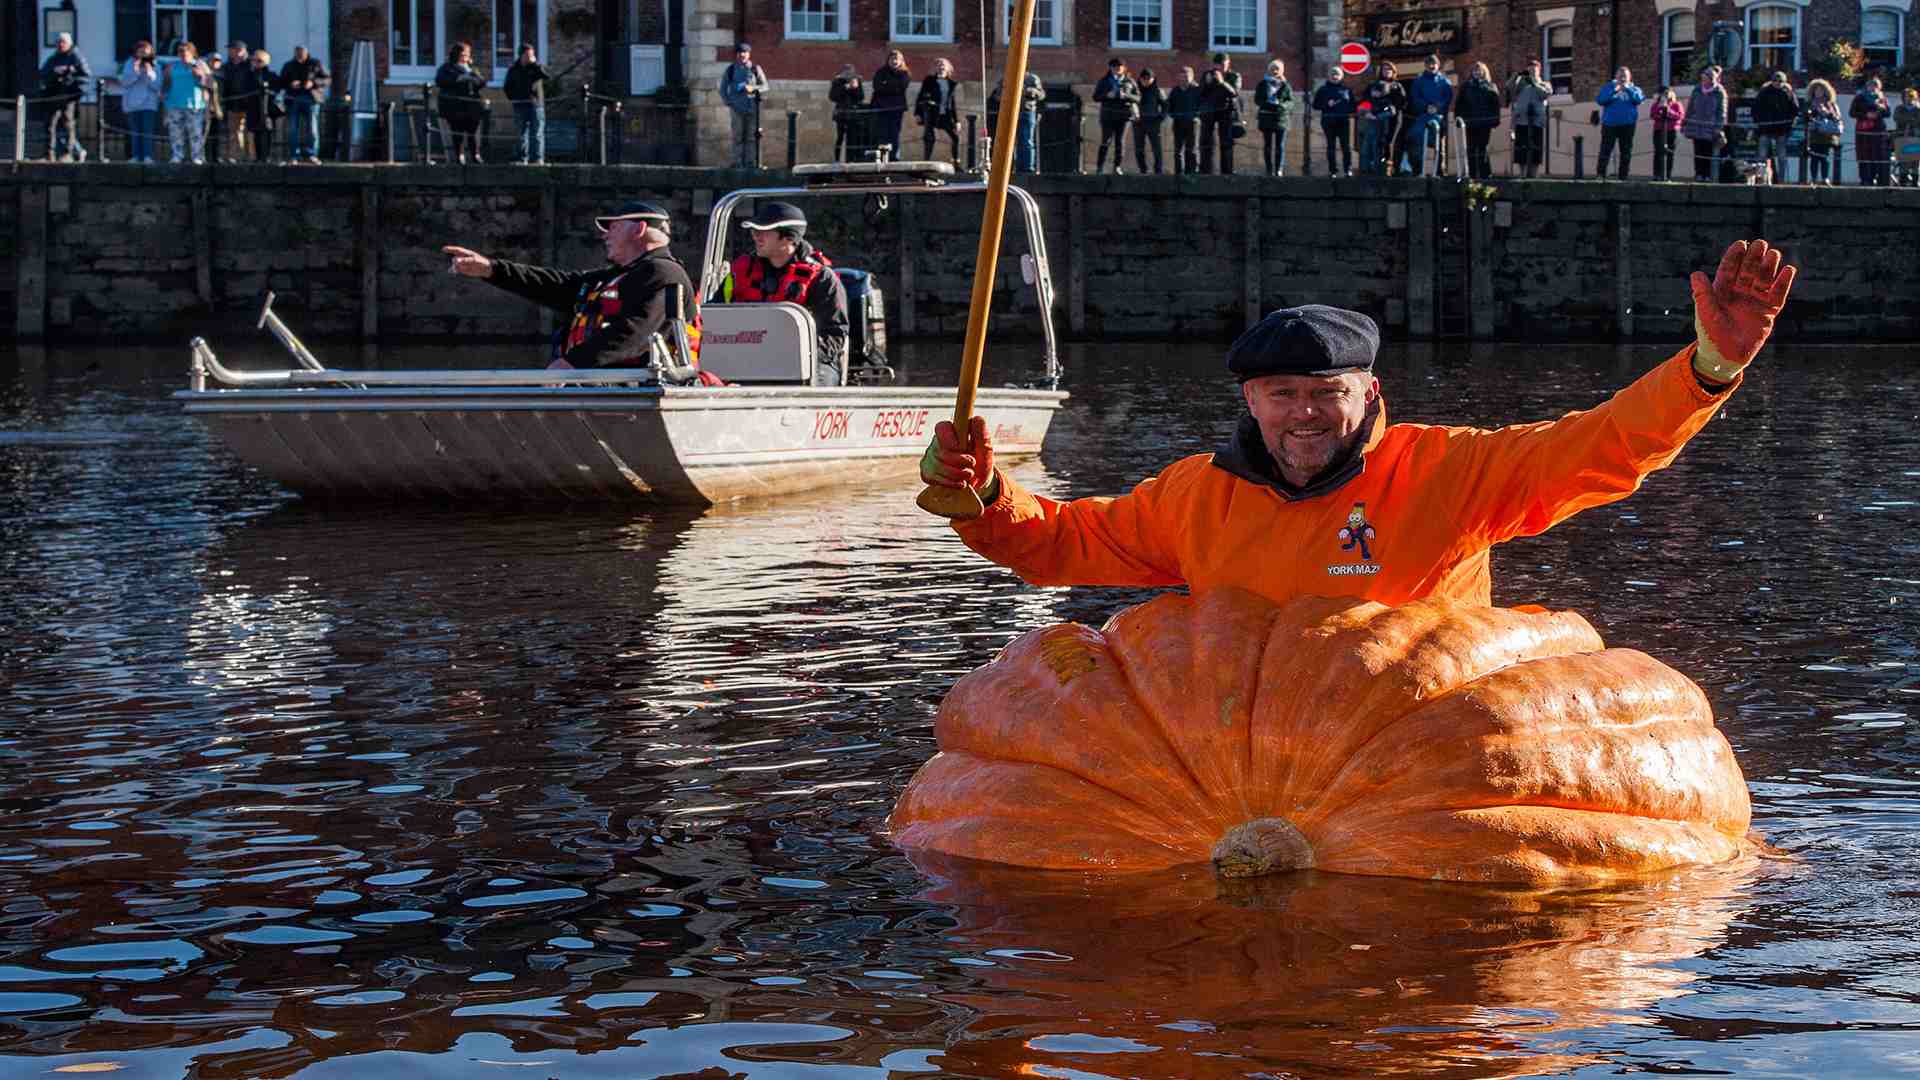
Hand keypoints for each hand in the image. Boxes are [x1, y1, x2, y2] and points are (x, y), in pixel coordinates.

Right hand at [441, 245, 492, 277]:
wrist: (484, 269)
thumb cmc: (480, 262)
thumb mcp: (473, 260)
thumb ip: (465, 260)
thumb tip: (456, 260)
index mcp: (465, 253)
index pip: (456, 250)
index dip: (449, 249)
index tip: (443, 249)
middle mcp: (462, 258)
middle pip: (455, 259)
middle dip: (456, 261)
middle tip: (459, 263)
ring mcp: (461, 264)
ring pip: (455, 265)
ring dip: (457, 267)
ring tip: (467, 267)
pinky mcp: (462, 269)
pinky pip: (457, 269)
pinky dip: (456, 270)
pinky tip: (456, 271)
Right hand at [920, 416, 994, 490]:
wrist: (978, 482)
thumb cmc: (981, 462)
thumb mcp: (985, 450)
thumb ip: (982, 435)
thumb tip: (976, 419)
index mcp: (951, 432)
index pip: (942, 428)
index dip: (948, 437)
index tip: (960, 447)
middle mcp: (937, 443)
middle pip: (939, 450)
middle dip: (957, 460)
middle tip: (972, 464)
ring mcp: (930, 458)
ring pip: (936, 465)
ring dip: (956, 473)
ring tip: (969, 475)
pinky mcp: (927, 473)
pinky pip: (932, 477)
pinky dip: (949, 482)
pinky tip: (959, 483)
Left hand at [1690, 239, 1795, 381]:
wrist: (1726, 357)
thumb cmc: (1711, 336)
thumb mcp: (1706, 314)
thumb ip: (1702, 294)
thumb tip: (1696, 273)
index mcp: (1722, 291)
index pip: (1729, 270)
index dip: (1735, 257)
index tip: (1741, 244)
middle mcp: (1739, 293)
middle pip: (1748, 271)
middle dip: (1754, 258)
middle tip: (1761, 244)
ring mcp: (1755, 301)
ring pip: (1764, 279)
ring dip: (1769, 266)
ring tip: (1773, 254)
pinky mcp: (1768, 311)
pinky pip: (1778, 294)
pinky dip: (1783, 283)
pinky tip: (1788, 270)